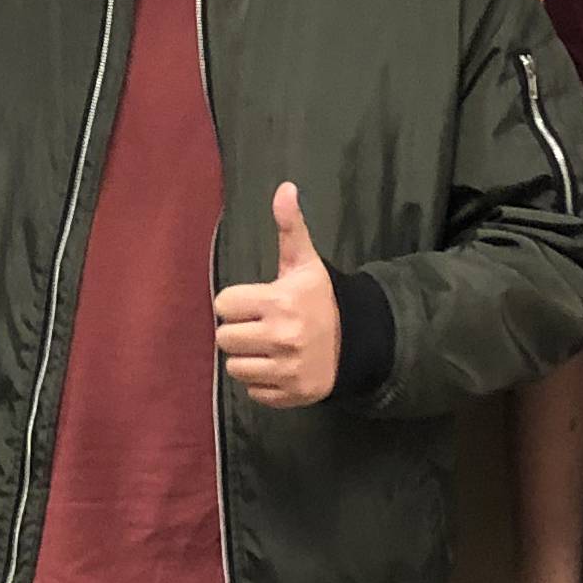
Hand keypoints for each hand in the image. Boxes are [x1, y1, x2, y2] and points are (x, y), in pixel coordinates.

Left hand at [213, 180, 340, 408]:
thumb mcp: (305, 262)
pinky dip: (261, 382)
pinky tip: (278, 366)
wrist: (358, 341)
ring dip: (247, 358)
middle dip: (239, 331)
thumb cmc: (321, 298)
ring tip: (267, 347)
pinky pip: (252, 391)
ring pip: (234, 367)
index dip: (236, 303)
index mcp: (279, 302)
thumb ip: (290, 227)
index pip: (224, 305)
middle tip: (260, 326)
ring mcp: (286, 370)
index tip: (255, 303)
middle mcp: (281, 338)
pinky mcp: (289, 395)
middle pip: (224, 339)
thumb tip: (285, 188)